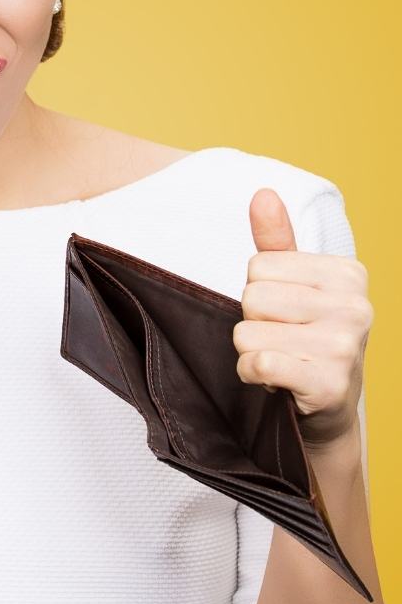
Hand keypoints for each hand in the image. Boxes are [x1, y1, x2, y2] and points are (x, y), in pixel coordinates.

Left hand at [232, 189, 372, 449]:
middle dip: (254, 322)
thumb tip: (263, 194)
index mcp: (349, 273)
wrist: (328, 409)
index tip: (287, 315)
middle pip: (251, 297)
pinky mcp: (329, 384)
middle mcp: (355, 306)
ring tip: (283, 359)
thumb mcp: (294, 284)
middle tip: (283, 340)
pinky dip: (252, 375)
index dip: (259, 293)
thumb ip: (276, 240)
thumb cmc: (306, 337)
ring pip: (247, 332)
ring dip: (252, 352)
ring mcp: (346, 346)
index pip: (258, 266)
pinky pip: (258, 363)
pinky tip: (277, 381)